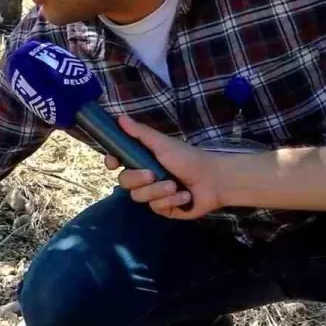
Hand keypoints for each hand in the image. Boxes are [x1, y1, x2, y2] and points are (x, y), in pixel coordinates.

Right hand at [103, 115, 224, 218]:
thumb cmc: (189, 158)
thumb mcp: (163, 144)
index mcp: (142, 159)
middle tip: (153, 174)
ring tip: (176, 186)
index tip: (113, 163)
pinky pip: (156, 207)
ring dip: (158, 191)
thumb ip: (140, 133)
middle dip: (138, 179)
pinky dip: (171, 200)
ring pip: (139, 197)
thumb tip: (119, 117)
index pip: (117, 161)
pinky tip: (184, 196)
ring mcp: (152, 194)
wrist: (215, 180)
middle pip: (124, 182)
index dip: (111, 162)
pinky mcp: (163, 208)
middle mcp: (144, 177)